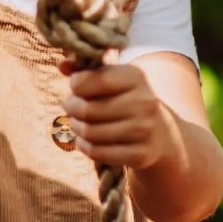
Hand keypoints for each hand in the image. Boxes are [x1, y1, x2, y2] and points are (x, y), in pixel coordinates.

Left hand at [62, 56, 174, 170]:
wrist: (159, 132)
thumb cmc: (124, 99)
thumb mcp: (111, 78)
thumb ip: (85, 70)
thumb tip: (63, 66)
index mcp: (135, 77)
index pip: (98, 79)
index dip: (77, 84)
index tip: (75, 87)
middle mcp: (144, 102)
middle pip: (88, 110)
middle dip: (71, 108)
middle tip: (71, 107)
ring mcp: (144, 130)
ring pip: (90, 133)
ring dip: (76, 128)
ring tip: (78, 123)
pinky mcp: (140, 155)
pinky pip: (97, 152)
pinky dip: (84, 146)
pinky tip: (86, 140)